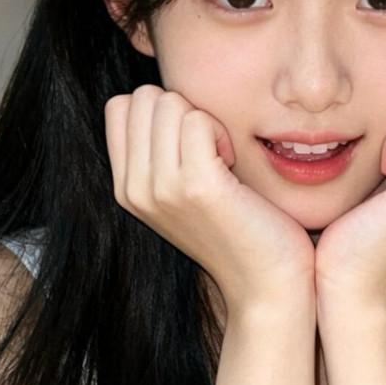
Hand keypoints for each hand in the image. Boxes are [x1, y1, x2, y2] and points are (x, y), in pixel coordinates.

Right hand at [105, 86, 316, 314]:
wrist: (265, 286)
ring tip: (222, 162)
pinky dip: (222, 131)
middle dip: (183, 112)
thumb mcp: (183, 191)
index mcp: (126, 188)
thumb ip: (162, 151)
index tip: (189, 146)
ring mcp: (161, 188)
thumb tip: (162, 98)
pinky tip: (233, 166)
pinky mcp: (196, 186)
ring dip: (204, 121)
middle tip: (209, 153)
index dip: (161, 111)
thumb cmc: (237, 230)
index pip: (121, 106)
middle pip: (145, 98)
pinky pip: (199, 120)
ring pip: (170, 102)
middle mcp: (135, 189)